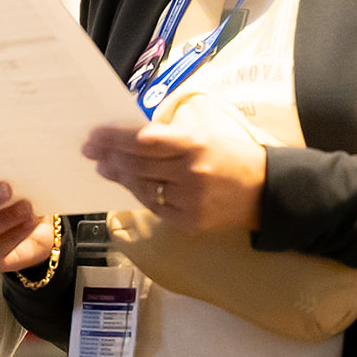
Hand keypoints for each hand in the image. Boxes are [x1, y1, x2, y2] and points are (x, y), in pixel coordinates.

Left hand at [82, 99, 265, 231]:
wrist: (266, 191)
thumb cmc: (231, 155)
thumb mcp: (204, 135)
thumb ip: (169, 137)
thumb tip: (129, 137)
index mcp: (194, 144)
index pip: (144, 140)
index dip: (116, 138)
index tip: (95, 135)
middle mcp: (190, 173)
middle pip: (138, 164)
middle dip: (110, 156)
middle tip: (90, 150)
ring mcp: (189, 201)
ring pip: (143, 187)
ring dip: (120, 176)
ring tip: (104, 166)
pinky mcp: (189, 222)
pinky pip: (155, 206)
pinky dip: (139, 193)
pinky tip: (128, 184)